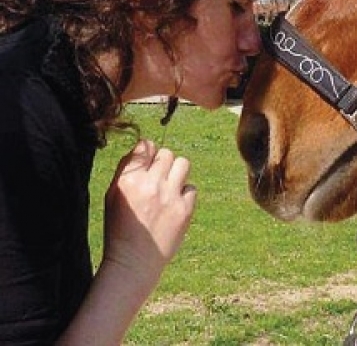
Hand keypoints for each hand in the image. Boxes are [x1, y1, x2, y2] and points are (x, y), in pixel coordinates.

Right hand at [103, 139, 196, 290]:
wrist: (133, 262)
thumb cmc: (120, 228)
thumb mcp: (113, 196)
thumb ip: (126, 170)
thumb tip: (143, 147)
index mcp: (129, 180)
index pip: (146, 146)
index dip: (148, 153)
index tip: (148, 164)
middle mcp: (150, 184)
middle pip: (166, 153)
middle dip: (163, 163)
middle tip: (158, 178)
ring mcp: (169, 196)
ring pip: (183, 163)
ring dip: (177, 173)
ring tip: (169, 187)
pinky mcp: (185, 209)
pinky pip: (191, 187)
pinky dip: (185, 194)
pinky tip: (174, 205)